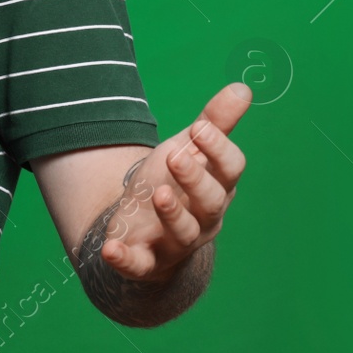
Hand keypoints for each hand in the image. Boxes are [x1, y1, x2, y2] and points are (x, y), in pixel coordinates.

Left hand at [95, 82, 250, 280]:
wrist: (145, 230)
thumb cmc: (173, 184)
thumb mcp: (188, 150)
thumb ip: (213, 123)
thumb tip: (242, 87)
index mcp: (217, 188)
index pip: (230, 170)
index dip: (219, 149)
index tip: (200, 127)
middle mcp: (203, 218)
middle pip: (211, 202)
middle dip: (195, 179)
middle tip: (175, 156)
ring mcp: (174, 242)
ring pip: (183, 233)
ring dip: (171, 214)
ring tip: (158, 193)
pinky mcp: (144, 262)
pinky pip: (138, 265)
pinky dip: (125, 259)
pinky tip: (111, 250)